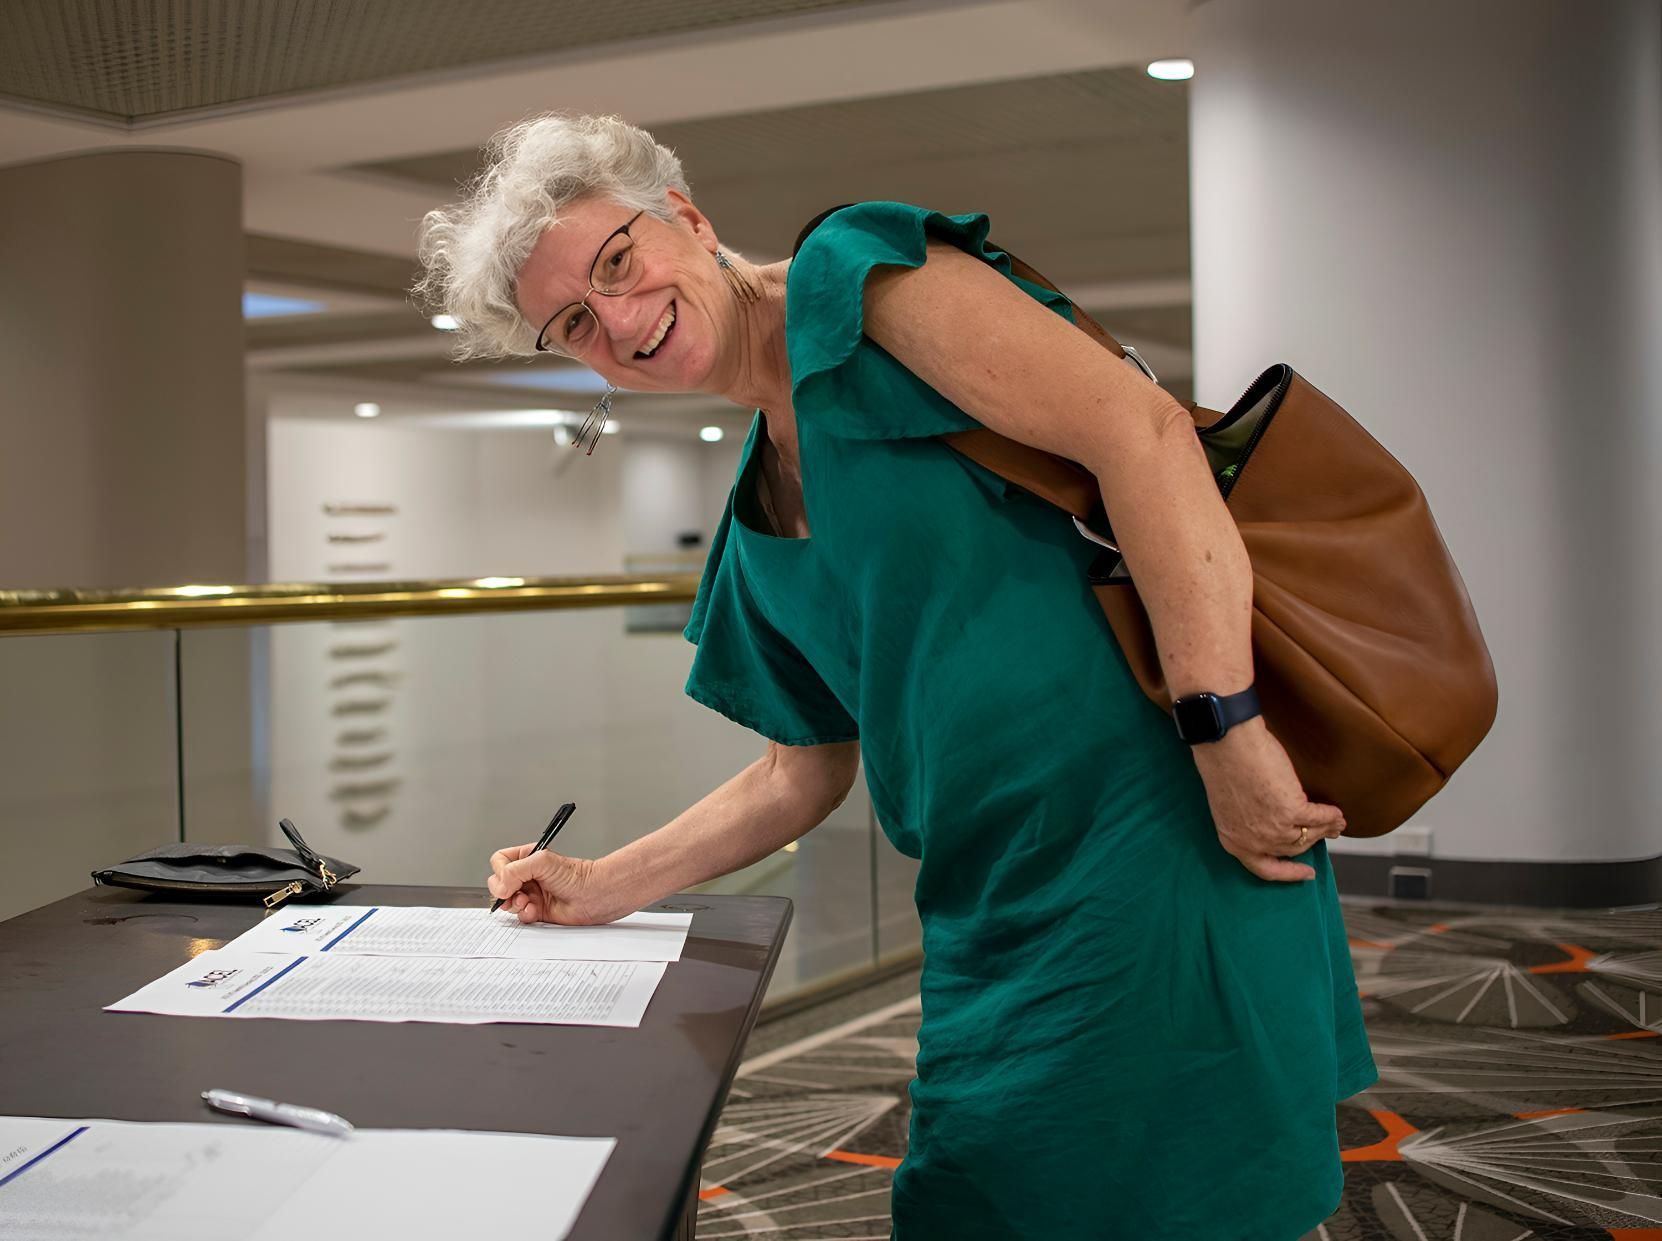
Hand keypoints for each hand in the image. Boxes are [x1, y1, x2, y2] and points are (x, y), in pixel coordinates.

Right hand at [487, 844, 616, 924]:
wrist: (592, 896)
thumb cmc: (575, 875)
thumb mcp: (542, 862)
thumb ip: (515, 870)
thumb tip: (501, 885)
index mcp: (526, 858)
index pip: (499, 861)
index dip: (500, 871)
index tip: (508, 879)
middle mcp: (526, 875)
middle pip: (498, 883)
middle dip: (504, 890)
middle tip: (515, 892)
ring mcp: (530, 893)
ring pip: (506, 901)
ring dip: (514, 903)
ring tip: (527, 902)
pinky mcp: (535, 910)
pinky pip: (519, 915)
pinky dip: (524, 914)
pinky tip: (535, 910)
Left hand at [1188, 717, 1344, 881]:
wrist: (1225, 744)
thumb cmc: (1222, 764)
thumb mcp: (1231, 805)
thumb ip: (1250, 819)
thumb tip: (1273, 820)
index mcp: (1233, 841)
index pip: (1265, 869)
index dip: (1288, 873)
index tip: (1305, 874)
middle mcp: (1253, 842)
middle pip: (1292, 849)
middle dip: (1312, 841)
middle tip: (1326, 833)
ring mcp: (1273, 829)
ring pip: (1308, 835)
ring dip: (1326, 828)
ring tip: (1336, 821)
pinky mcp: (1291, 812)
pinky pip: (1319, 818)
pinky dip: (1330, 815)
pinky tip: (1336, 812)